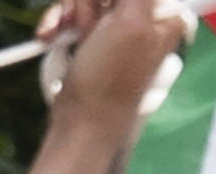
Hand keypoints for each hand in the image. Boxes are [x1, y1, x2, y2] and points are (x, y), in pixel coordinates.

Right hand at [26, 0, 190, 173]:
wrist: (82, 118)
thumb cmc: (109, 78)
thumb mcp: (132, 23)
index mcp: (164, 16)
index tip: (112, 8)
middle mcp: (142, 18)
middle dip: (92, 3)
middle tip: (94, 29)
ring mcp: (114, 27)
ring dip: (73, 13)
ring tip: (76, 38)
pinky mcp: (90, 35)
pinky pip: (70, 12)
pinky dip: (59, 21)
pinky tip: (50, 35)